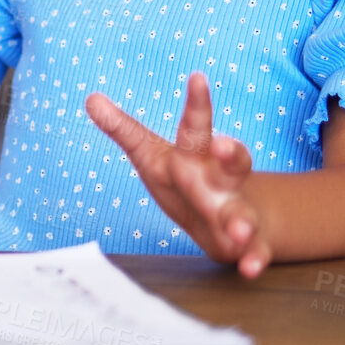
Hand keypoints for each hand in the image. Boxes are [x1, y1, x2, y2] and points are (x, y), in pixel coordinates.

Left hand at [86, 73, 270, 277]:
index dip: (196, 102)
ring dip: (240, 221)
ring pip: (242, 211)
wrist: (231, 220)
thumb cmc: (184, 179)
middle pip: (233, 161)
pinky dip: (253, 259)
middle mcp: (222, 178)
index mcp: (196, 154)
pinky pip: (254, 251)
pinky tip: (250, 268)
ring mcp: (237, 209)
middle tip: (222, 145)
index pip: (195, 125)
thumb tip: (90, 98)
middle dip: (230, 152)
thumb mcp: (151, 154)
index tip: (197, 76)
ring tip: (238, 231)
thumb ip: (124, 130)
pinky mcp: (247, 242)